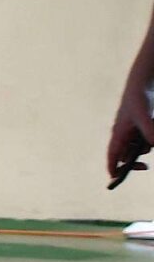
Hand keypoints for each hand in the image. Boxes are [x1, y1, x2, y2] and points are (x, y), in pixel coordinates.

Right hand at [109, 61, 153, 185]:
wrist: (146, 82)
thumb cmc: (139, 97)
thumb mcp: (144, 116)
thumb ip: (149, 131)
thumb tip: (153, 145)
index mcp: (119, 132)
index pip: (113, 154)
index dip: (112, 167)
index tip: (114, 178)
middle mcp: (125, 134)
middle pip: (126, 155)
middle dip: (134, 161)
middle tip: (144, 166)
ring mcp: (136, 131)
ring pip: (139, 148)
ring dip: (146, 147)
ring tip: (149, 135)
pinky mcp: (145, 127)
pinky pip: (147, 140)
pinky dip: (150, 141)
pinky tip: (151, 128)